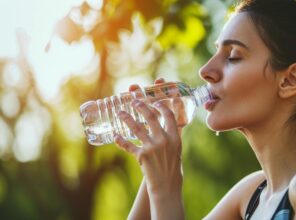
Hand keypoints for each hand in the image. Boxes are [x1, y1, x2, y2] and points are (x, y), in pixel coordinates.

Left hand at [114, 79, 182, 196]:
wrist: (167, 186)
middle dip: (141, 107)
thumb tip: (169, 125)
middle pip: (151, 118)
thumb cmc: (173, 168)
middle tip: (134, 101)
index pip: (169, 116)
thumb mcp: (177, 150)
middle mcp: (164, 140)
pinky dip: (120, 140)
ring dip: (127, 119)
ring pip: (137, 128)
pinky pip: (128, 145)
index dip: (162, 106)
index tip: (155, 101)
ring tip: (120, 112)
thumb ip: (172, 137)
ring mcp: (152, 148)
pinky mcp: (142, 156)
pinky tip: (115, 135)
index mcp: (175, 138)